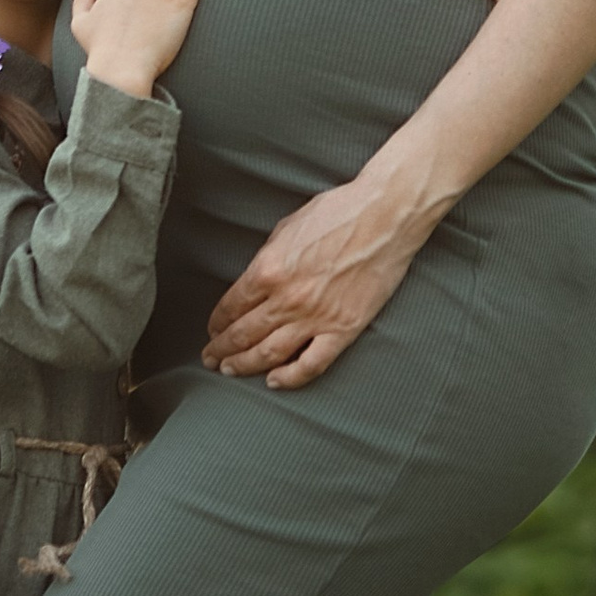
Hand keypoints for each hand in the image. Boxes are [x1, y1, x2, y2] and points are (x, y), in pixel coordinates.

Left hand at [202, 166, 435, 389]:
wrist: (385, 217)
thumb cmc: (339, 213)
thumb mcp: (287, 227)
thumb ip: (268, 257)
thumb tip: (256, 279)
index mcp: (268, 269)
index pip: (231, 306)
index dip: (217, 322)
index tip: (212, 330)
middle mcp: (286, 299)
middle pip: (243, 334)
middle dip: (221, 349)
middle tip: (209, 358)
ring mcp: (315, 317)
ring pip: (268, 354)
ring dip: (243, 365)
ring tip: (229, 371)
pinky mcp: (343, 330)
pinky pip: (310, 364)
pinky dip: (289, 378)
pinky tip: (274, 382)